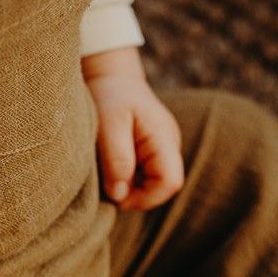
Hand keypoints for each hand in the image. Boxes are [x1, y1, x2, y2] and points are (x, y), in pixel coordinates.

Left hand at [83, 47, 183, 210]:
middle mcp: (168, 146)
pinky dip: (127, 180)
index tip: (117, 197)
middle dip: (136, 196)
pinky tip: (111, 170)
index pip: (170, 182)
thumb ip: (117, 159)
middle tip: (107, 187)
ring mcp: (161, 150)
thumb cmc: (109, 97)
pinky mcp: (150, 153)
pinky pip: (144, 177)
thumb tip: (120, 195)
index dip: (146, 198)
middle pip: (163, 188)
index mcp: (163, 138)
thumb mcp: (108, 125)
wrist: (111, 78)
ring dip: (130, 189)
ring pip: (152, 185)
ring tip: (107, 174)